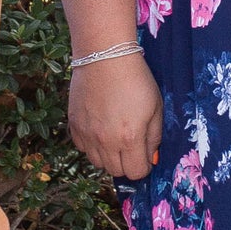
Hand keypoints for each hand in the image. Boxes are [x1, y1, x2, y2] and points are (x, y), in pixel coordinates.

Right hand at [68, 53, 163, 178]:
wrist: (105, 56)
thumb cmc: (136, 79)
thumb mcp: (156, 108)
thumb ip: (154, 137)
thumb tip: (151, 158)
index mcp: (130, 138)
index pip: (136, 172)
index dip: (143, 166)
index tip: (145, 156)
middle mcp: (106, 141)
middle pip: (116, 171)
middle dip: (127, 163)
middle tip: (131, 146)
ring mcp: (87, 134)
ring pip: (97, 163)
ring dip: (108, 156)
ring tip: (115, 138)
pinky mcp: (74, 125)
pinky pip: (82, 148)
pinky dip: (91, 145)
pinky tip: (99, 129)